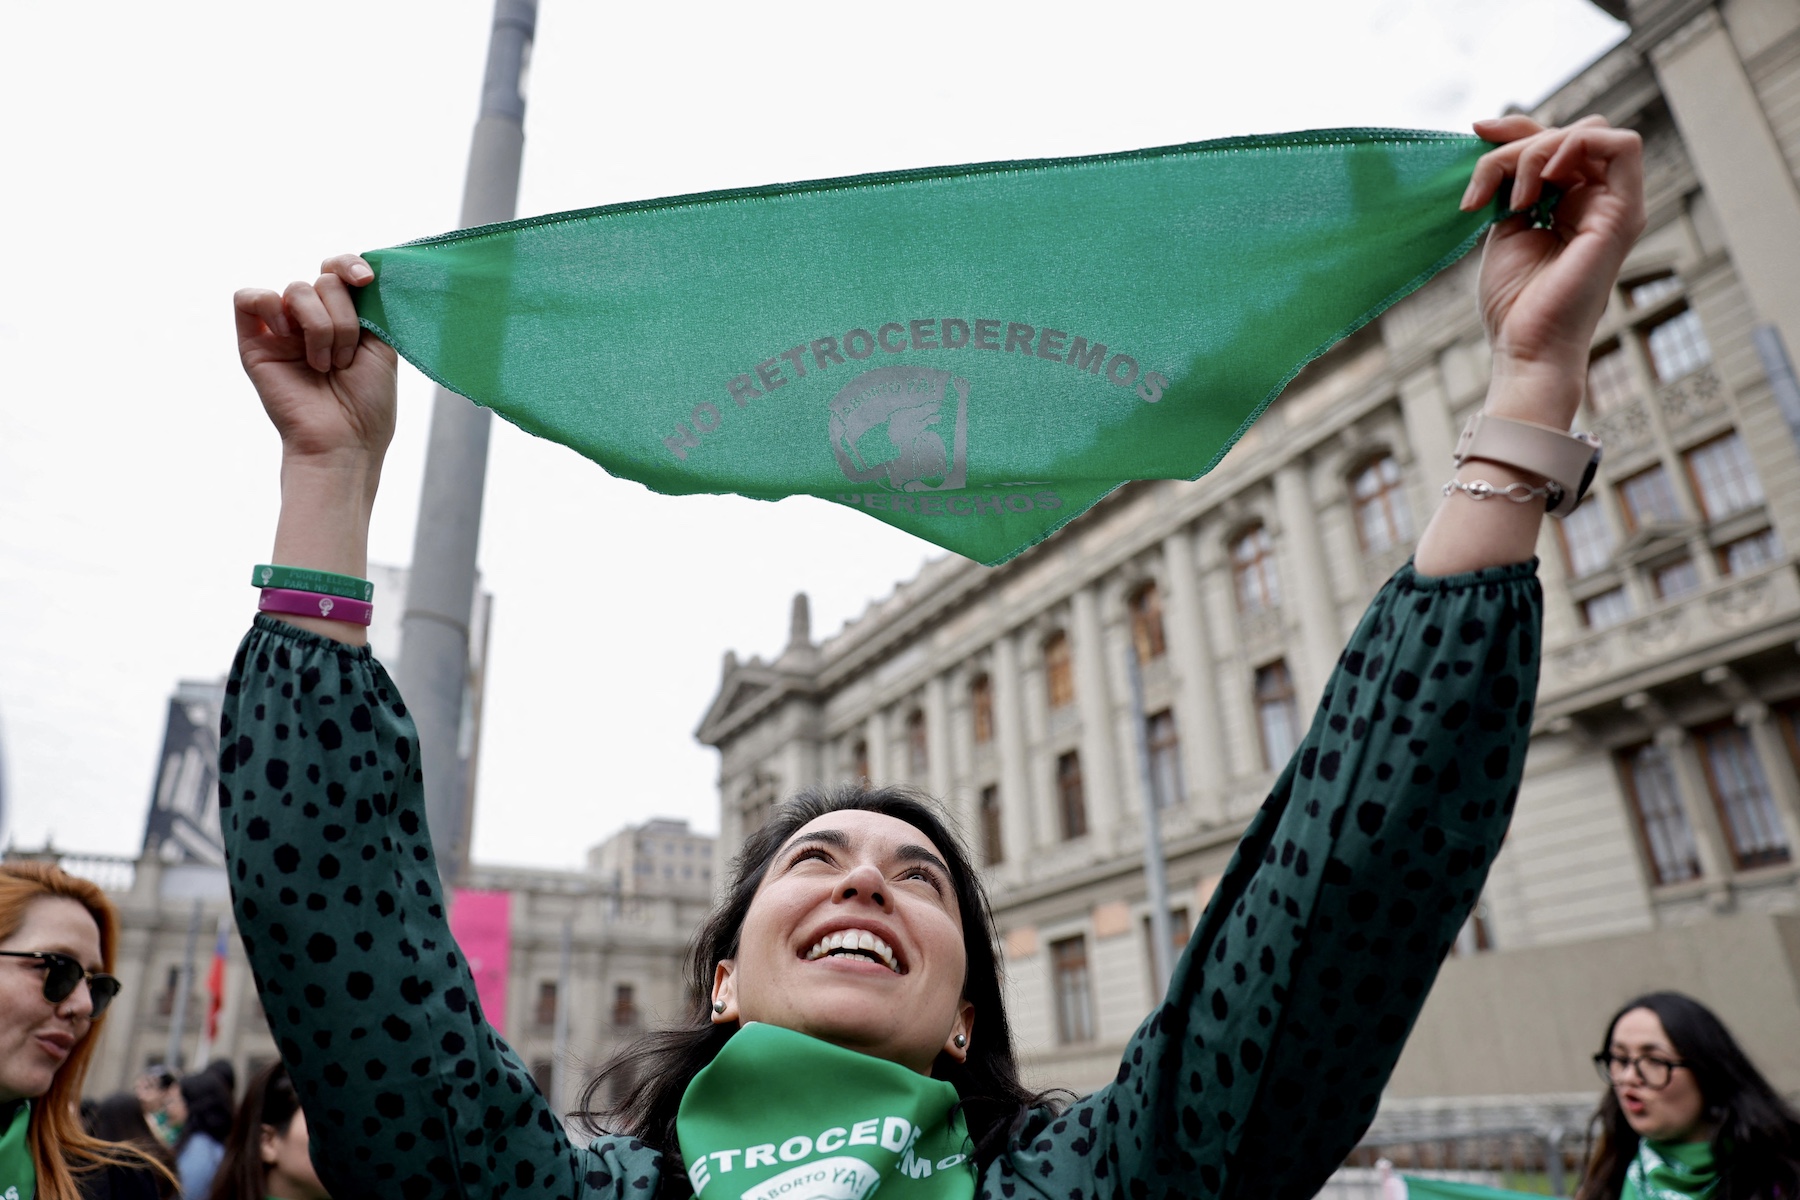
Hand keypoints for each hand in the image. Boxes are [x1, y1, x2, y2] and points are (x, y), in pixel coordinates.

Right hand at [234, 254, 397, 467]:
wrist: (344, 441)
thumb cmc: (368, 403)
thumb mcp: (382, 346)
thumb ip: (371, 305)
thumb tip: (365, 269)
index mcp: (344, 318)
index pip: (340, 269)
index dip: (351, 265)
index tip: (366, 281)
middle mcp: (312, 320)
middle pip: (324, 279)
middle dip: (344, 317)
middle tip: (347, 358)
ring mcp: (282, 329)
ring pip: (297, 289)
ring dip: (321, 327)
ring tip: (325, 364)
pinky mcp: (253, 342)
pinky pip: (249, 297)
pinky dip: (272, 308)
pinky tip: (288, 337)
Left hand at [1461, 115, 1645, 426]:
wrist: (1524, 346)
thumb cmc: (1513, 302)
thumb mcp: (1503, 227)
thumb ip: (1509, 184)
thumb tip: (1494, 140)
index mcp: (1569, 202)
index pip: (1552, 140)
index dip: (1515, 128)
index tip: (1475, 133)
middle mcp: (1597, 199)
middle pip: (1568, 131)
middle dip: (1519, 144)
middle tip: (1484, 187)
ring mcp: (1615, 205)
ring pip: (1589, 132)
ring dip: (1539, 151)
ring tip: (1514, 199)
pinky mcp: (1624, 213)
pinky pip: (1622, 146)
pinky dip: (1575, 147)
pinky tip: (1541, 184)